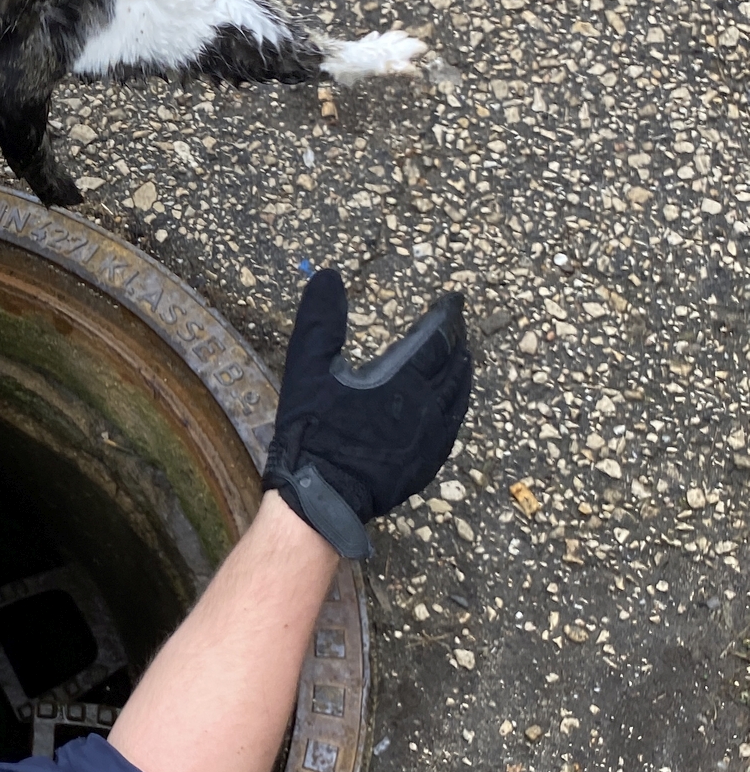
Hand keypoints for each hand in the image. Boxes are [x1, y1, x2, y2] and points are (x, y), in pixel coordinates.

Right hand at [262, 269, 472, 558]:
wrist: (321, 495)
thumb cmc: (313, 431)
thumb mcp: (308, 368)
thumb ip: (320, 321)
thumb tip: (329, 276)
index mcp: (403, 379)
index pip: (437, 337)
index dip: (446, 316)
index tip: (452, 300)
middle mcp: (427, 406)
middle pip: (455, 365)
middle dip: (458, 341)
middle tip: (458, 326)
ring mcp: (431, 438)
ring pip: (459, 396)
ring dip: (462, 372)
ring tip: (463, 357)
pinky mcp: (427, 462)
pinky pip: (453, 425)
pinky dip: (457, 404)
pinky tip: (451, 403)